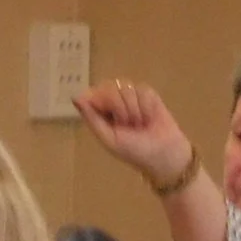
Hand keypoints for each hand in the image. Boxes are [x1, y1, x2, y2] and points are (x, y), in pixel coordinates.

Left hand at [75, 79, 195, 184]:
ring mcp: (133, 97)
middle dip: (118, 106)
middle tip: (126, 124)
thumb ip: (92, 118)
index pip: (94, 93)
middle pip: (109, 87)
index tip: (107, 111)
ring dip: (133, 109)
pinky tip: (150, 118)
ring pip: (126, 87)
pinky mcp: (149, 95)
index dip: (100, 99)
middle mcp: (116, 103)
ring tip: (140, 124)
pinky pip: (142, 90)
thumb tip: (76, 97)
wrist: (164, 153)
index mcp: (102, 114)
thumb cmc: (134, 151)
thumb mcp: (109, 138)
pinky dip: (146, 106)